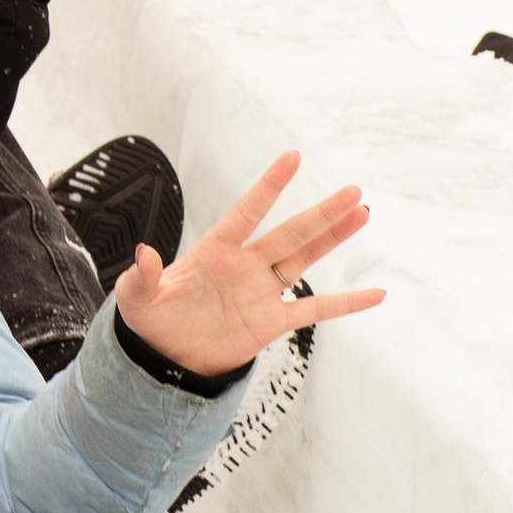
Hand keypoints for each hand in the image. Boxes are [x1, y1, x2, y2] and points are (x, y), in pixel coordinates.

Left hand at [114, 151, 383, 378]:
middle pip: (290, 233)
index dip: (269, 186)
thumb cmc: (151, 317)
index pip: (247, 211)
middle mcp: (245, 265)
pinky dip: (346, 303)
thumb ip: (142, 275)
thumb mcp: (136, 297)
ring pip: (306, 259)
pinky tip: (376, 294)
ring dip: (334, 238)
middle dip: (320, 212)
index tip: (293, 157)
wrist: (166, 355)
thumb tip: (143, 252)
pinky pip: (316, 309)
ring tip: (362, 214)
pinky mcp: (273, 321)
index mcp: (215, 250)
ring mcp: (262, 291)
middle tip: (352, 190)